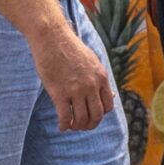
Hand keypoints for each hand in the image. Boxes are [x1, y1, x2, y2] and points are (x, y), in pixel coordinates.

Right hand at [32, 18, 115, 132]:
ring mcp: (76, 90)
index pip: (108, 106)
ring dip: (77, 127)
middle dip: (90, 125)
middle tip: (82, 126)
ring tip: (71, 126)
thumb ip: (99, 79)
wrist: (52, 38)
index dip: (101, 114)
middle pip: (96, 115)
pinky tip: (61, 127)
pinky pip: (65, 117)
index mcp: (101, 77)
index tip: (92, 115)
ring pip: (81, 119)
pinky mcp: (59, 93)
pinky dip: (64, 125)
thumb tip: (111, 96)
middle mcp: (91, 85)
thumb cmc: (70, 48)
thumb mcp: (92, 61)